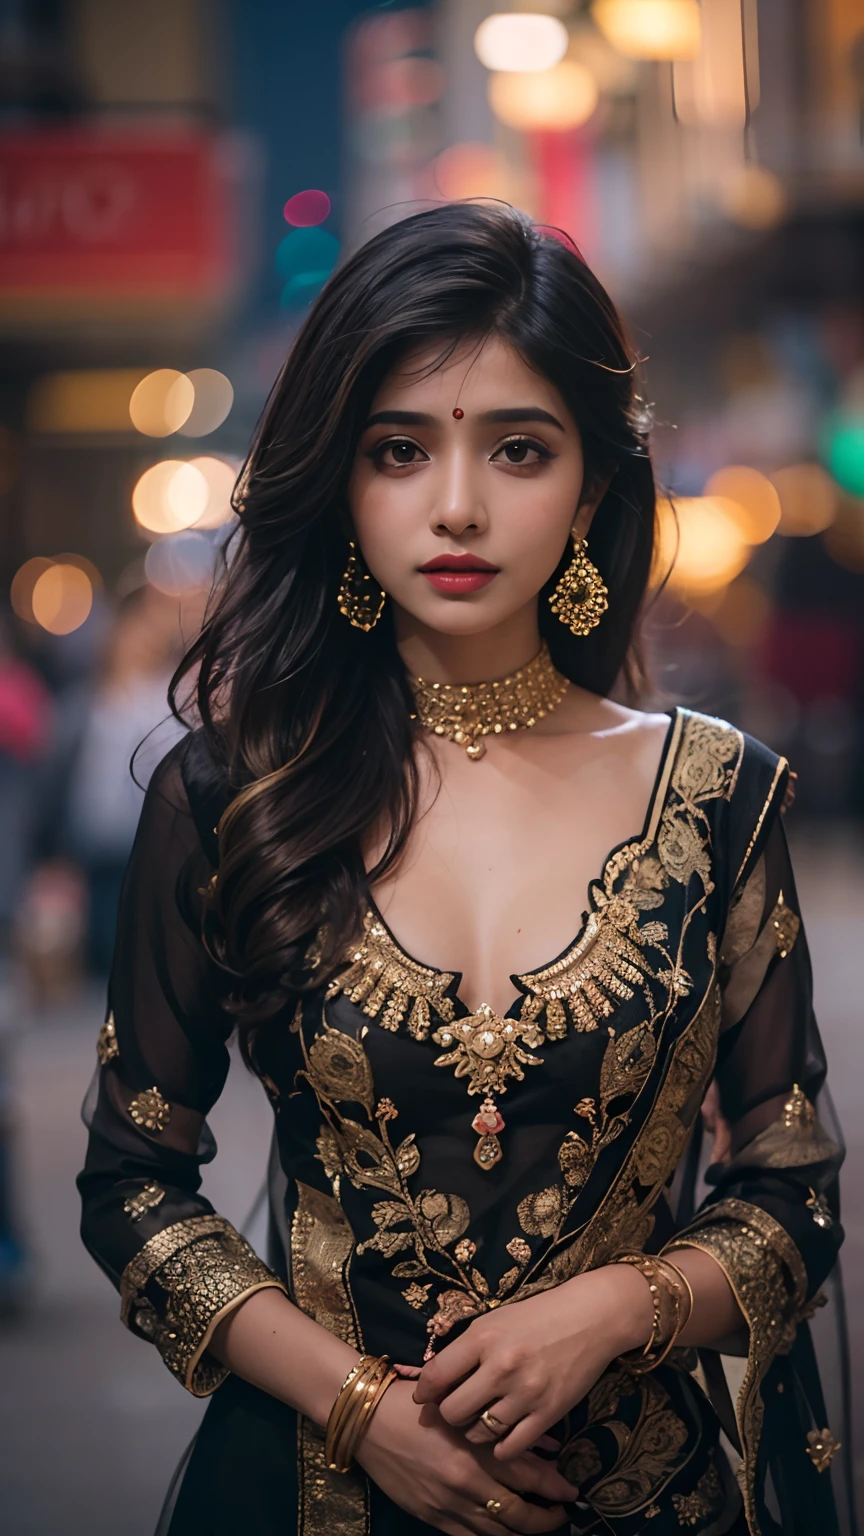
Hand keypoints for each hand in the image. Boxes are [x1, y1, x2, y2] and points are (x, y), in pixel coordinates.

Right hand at [357, 1379, 578, 1534]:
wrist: (368, 1421)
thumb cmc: (417, 1405)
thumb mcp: (462, 1409)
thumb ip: (504, 1428)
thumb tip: (547, 1442)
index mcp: (473, 1451)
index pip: (526, 1478)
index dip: (553, 1488)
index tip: (571, 1492)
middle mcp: (464, 1484)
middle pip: (516, 1514)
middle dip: (544, 1518)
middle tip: (562, 1514)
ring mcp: (446, 1505)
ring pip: (495, 1533)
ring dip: (522, 1533)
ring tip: (539, 1526)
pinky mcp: (430, 1518)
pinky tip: (503, 1534)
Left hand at [414, 1263, 652, 1459]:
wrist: (590, 1318)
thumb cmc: (537, 1315)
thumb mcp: (495, 1320)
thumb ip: (465, 1348)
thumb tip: (432, 1378)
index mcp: (483, 1338)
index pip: (436, 1376)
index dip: (424, 1392)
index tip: (423, 1398)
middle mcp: (501, 1367)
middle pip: (454, 1412)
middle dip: (449, 1414)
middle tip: (457, 1410)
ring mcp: (525, 1392)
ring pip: (480, 1433)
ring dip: (475, 1431)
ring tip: (480, 1421)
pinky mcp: (549, 1412)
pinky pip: (512, 1447)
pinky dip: (501, 1448)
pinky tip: (502, 1438)